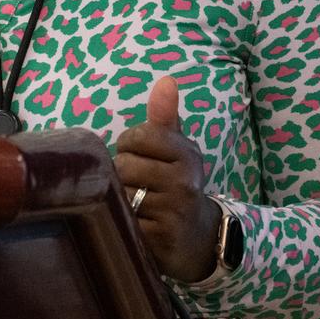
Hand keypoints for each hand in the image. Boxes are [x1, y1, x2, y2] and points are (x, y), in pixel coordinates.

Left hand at [114, 76, 220, 282]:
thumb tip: (166, 80)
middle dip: (123, 174)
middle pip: (123, 166)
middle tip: (138, 183)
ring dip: (120, 198)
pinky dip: (123, 223)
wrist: (199, 238)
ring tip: (137, 203)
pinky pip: (123, 222)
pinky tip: (137, 224)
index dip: (128, 146)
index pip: (136, 137)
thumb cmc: (177, 183)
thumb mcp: (177, 149)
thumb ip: (166, 116)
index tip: (139, 156)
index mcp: (188, 154)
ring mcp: (174, 212)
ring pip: (120, 193)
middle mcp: (185, 182)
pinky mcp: (160, 239)